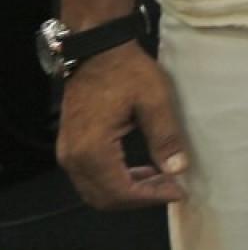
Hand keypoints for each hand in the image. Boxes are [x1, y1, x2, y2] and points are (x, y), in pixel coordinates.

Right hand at [54, 44, 188, 209]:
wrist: (98, 51)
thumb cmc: (127, 72)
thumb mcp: (154, 101)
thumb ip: (165, 138)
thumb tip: (178, 170)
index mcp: (92, 150)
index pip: (120, 192)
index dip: (150, 197)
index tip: (177, 191)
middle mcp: (73, 158)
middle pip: (104, 199)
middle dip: (139, 199)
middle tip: (170, 187)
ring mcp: (68, 153)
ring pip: (95, 191)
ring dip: (127, 191)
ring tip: (159, 179)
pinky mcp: (71, 146)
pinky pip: (90, 177)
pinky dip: (115, 181)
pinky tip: (140, 171)